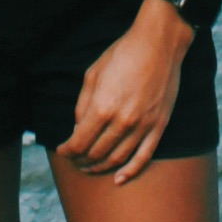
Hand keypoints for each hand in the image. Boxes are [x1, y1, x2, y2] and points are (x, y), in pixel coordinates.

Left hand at [56, 0, 192, 184]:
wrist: (159, 42)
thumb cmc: (123, 53)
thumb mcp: (93, 73)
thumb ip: (83, 105)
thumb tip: (77, 129)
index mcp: (103, 106)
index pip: (79, 142)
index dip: (67, 150)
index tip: (62, 151)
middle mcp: (122, 121)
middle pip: (96, 153)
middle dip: (81, 160)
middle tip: (74, 160)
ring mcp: (142, 125)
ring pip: (117, 159)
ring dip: (100, 168)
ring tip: (90, 168)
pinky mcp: (159, 126)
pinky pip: (144, 157)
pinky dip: (130, 171)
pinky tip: (118, 179)